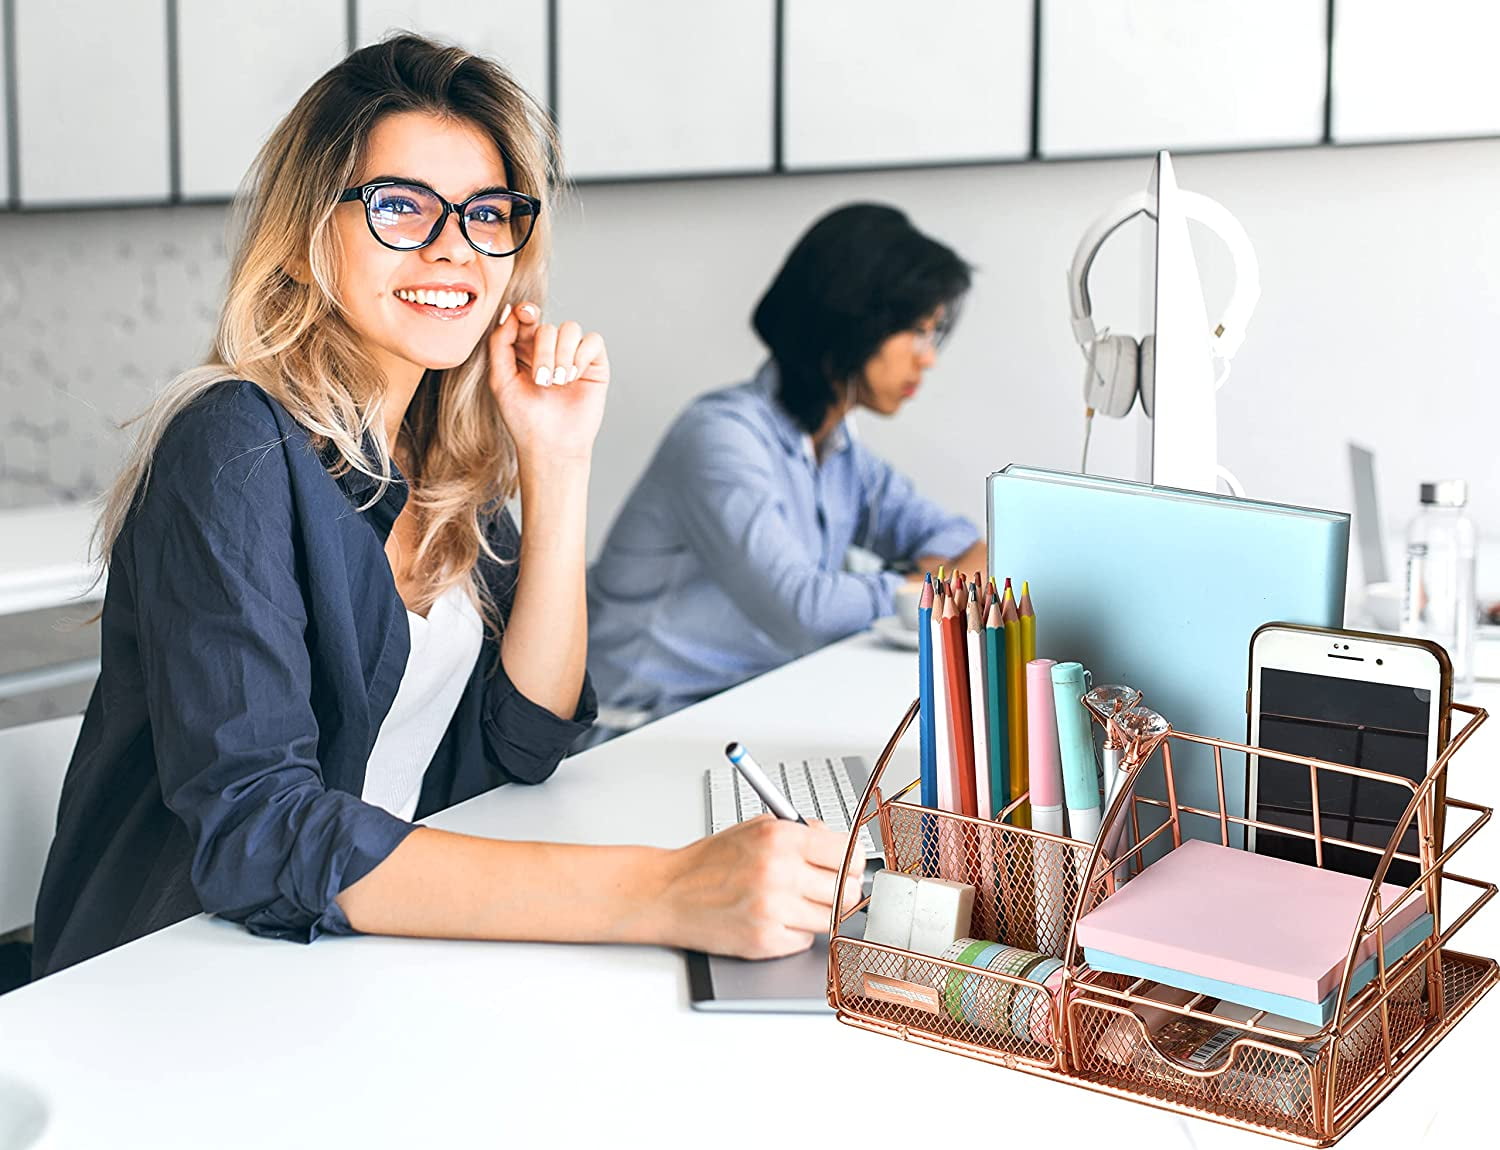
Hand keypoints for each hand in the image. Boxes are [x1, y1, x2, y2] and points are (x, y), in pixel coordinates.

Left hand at [487, 300, 609, 464]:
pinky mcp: (594, 365)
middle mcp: (550, 349)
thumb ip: (500, 343)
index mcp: (525, 349)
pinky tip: (574, 377)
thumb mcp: (500, 379)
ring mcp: (573, 356)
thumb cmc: (523, 418)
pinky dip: (581, 356)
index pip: (527, 318)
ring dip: (562, 355)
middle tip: (541, 381)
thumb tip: (510, 312)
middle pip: (548, 327)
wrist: (551, 445)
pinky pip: (592, 341)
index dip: (526, 312)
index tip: (525, 315)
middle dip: (543, 352)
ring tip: (558, 383)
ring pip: (570, 329)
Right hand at [656, 816, 863, 959]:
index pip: (848, 854)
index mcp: (781, 839)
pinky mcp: (765, 940)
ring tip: (794, 901)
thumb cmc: (712, 861)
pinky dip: (795, 932)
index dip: (853, 862)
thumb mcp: (757, 828)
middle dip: (841, 890)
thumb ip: (803, 833)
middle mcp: (779, 873)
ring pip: (830, 919)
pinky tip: (773, 918)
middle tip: (827, 888)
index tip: (850, 867)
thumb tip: (842, 847)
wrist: (669, 893)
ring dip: (818, 912)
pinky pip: (805, 940)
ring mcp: (773, 910)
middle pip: (847, 891)